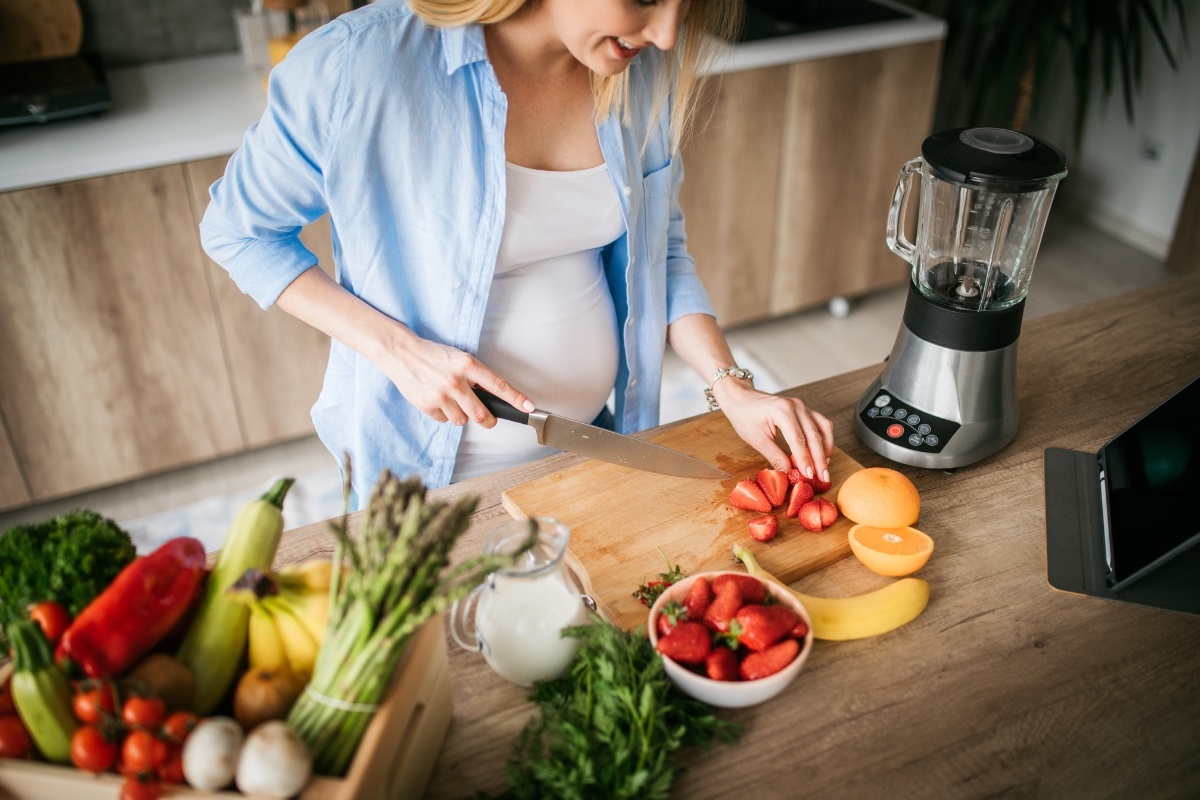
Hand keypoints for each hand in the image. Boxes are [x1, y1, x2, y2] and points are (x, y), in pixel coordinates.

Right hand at [379, 326, 533, 426]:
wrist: (401, 353)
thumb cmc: (433, 355)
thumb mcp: (459, 358)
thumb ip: (475, 377)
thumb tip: (493, 396)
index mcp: (467, 365)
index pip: (498, 385)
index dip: (516, 398)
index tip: (529, 407)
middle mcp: (456, 382)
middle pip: (482, 415)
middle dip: (488, 420)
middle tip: (489, 419)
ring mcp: (441, 396)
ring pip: (462, 420)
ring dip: (461, 415)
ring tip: (452, 400)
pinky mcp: (427, 406)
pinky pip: (444, 420)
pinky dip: (444, 414)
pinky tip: (437, 400)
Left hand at [713, 378, 834, 481]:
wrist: (741, 398)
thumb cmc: (744, 416)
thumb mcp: (757, 440)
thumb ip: (775, 457)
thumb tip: (789, 473)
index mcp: (782, 411)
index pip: (798, 440)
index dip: (805, 460)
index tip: (809, 476)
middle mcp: (796, 406)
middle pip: (814, 435)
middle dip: (819, 459)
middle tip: (823, 477)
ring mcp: (802, 406)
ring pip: (823, 428)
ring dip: (826, 448)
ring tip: (824, 466)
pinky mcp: (804, 409)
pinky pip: (821, 423)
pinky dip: (824, 438)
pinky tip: (823, 452)